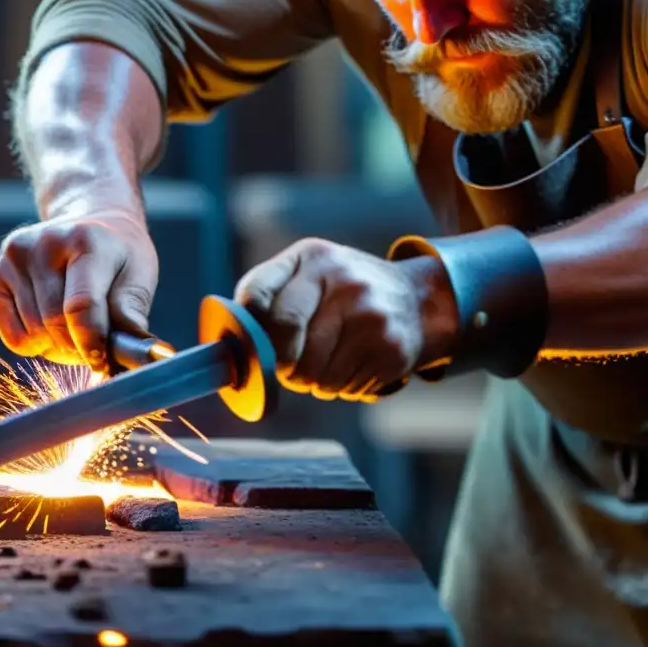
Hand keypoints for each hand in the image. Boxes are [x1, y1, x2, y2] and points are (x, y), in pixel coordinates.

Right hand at [0, 208, 157, 370]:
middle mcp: (43, 244)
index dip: (92, 342)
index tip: (103, 361)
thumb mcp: (139, 274)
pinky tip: (51, 325)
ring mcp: (13, 258)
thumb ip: (131, 311)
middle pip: (55, 325)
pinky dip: (36, 344)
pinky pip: (13, 338)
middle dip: (78, 347)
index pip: (81, 305)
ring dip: (59, 347)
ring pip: (35, 335)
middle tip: (95, 345)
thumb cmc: (117, 255)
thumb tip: (128, 352)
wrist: (88, 224)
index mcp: (85, 240)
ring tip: (76, 329)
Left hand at [234, 238, 457, 401]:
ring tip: (329, 358)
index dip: (247, 333)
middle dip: (281, 365)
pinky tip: (353, 362)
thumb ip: (267, 298)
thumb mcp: (308, 273)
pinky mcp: (390, 349)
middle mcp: (342, 281)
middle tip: (290, 363)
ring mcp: (369, 315)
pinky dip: (339, 385)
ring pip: (311, 375)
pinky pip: (341, 388)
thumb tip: (229, 348)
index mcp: (312, 258)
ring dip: (311, 379)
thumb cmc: (344, 292)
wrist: (418, 300)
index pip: (257, 298)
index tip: (249, 350)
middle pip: (284, 348)